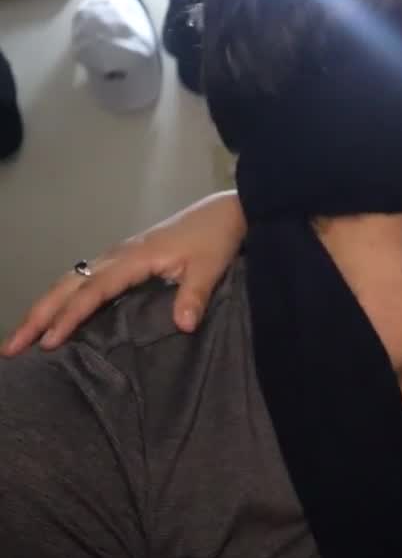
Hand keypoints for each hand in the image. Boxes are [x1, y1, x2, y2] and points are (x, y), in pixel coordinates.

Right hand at [2, 191, 246, 354]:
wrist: (224, 211)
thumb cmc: (216, 238)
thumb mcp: (211, 267)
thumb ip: (194, 296)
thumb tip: (182, 326)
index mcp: (134, 258)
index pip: (93, 291)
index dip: (69, 317)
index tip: (48, 342)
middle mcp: (117, 256)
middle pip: (68, 285)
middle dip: (38, 315)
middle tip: (11, 347)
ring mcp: (117, 256)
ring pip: (70, 280)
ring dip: (44, 306)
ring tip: (23, 336)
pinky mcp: (124, 258)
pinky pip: (83, 279)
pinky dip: (62, 297)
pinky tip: (56, 315)